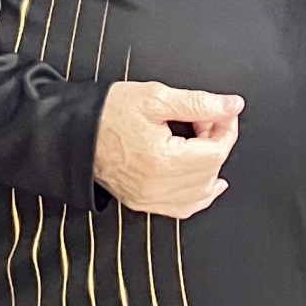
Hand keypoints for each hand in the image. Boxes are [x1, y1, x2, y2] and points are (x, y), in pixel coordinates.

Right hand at [94, 82, 242, 217]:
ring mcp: (149, 198)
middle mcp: (156, 185)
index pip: (216, 152)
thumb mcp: (156, 97)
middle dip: (216, 143)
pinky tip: (205, 179)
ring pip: (201, 193)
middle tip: (204, 119)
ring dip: (209, 166)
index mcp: (162, 160)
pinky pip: (183, 208)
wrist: (73, 131)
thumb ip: (199, 102)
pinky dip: (199, 194)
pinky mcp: (142, 202)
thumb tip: (232, 106)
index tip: (223, 112)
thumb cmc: (107, 113)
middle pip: (211, 171)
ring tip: (197, 141)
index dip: (226, 129)